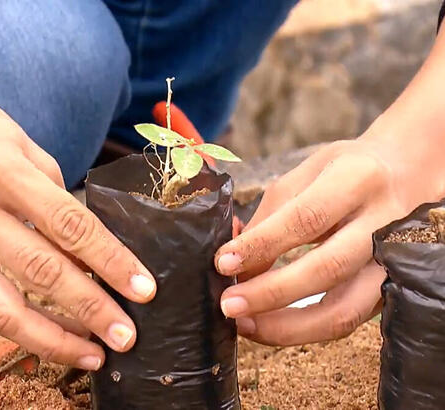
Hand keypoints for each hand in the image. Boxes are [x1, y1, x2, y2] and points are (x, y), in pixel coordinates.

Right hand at [0, 31, 156, 369]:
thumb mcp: (24, 146)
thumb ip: (55, 197)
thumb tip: (89, 250)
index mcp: (3, 171)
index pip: (69, 225)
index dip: (111, 261)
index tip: (143, 288)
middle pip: (41, 272)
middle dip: (91, 310)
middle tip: (127, 337)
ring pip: (4, 309)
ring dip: (54, 340)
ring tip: (93, 355)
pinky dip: (25, 326)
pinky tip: (56, 335)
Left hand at [215, 134, 444, 345]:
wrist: (408, 174)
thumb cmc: (347, 172)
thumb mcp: (306, 175)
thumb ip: (269, 217)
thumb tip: (233, 264)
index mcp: (357, 180)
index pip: (305, 218)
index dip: (261, 245)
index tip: (223, 262)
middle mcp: (383, 223)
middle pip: (327, 269)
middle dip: (270, 293)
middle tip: (228, 305)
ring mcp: (393, 262)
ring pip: (343, 311)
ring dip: (287, 327)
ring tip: (245, 324)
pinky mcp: (389, 289)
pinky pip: (346, 320)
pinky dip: (304, 329)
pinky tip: (271, 325)